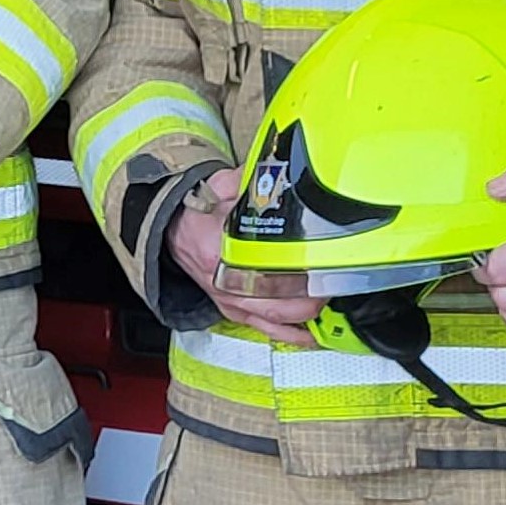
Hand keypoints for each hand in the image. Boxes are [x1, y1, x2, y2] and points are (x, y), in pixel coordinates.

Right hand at [169, 167, 321, 346]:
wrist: (172, 231)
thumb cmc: (197, 211)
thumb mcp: (220, 186)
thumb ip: (251, 179)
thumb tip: (282, 169)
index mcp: (219, 249)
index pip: (265, 264)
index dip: (296, 267)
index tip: (322, 261)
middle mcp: (225, 282)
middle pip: (278, 300)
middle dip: (311, 296)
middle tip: (334, 284)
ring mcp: (230, 300)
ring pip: (275, 319)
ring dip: (306, 315)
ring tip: (329, 306)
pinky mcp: (233, 310)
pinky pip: (265, 329)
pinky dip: (290, 334)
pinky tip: (311, 334)